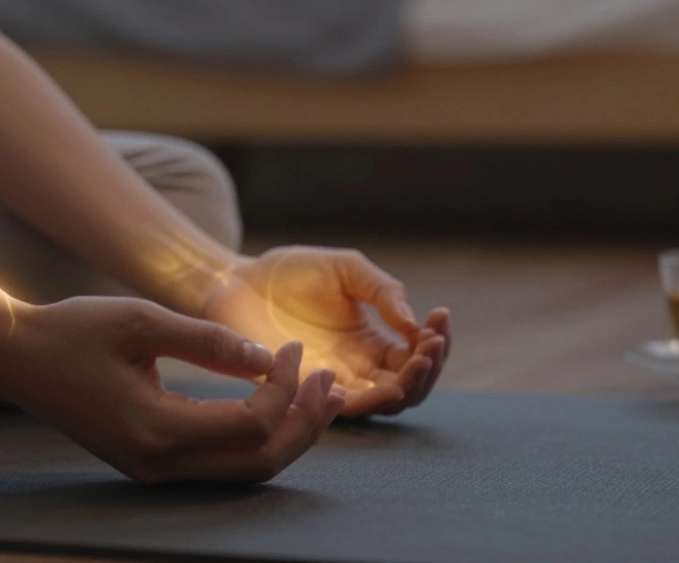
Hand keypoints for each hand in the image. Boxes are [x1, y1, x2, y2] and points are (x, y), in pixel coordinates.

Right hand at [0, 296, 344, 483]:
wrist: (16, 357)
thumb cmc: (74, 330)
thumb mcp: (142, 320)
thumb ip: (210, 341)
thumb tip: (268, 360)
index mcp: (156, 431)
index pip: (250, 425)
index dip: (284, 388)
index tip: (291, 347)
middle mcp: (158, 464)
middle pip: (258, 464)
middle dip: (304, 424)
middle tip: (330, 382)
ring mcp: (153, 470)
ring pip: (242, 471)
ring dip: (286, 434)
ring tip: (318, 395)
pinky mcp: (151, 461)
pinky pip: (219, 463)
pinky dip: (255, 438)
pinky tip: (275, 404)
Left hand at [202, 247, 450, 417]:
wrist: (239, 278)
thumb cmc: (293, 272)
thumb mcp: (349, 270)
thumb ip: (383, 291)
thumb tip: (413, 324)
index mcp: (371, 342)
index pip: (415, 358)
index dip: (434, 344)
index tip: (439, 317)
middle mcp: (356, 369)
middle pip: (407, 389)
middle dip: (428, 370)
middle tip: (430, 344)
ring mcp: (329, 382)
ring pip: (380, 404)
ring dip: (406, 387)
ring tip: (416, 362)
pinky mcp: (301, 389)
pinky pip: (338, 409)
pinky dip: (366, 400)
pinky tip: (380, 380)